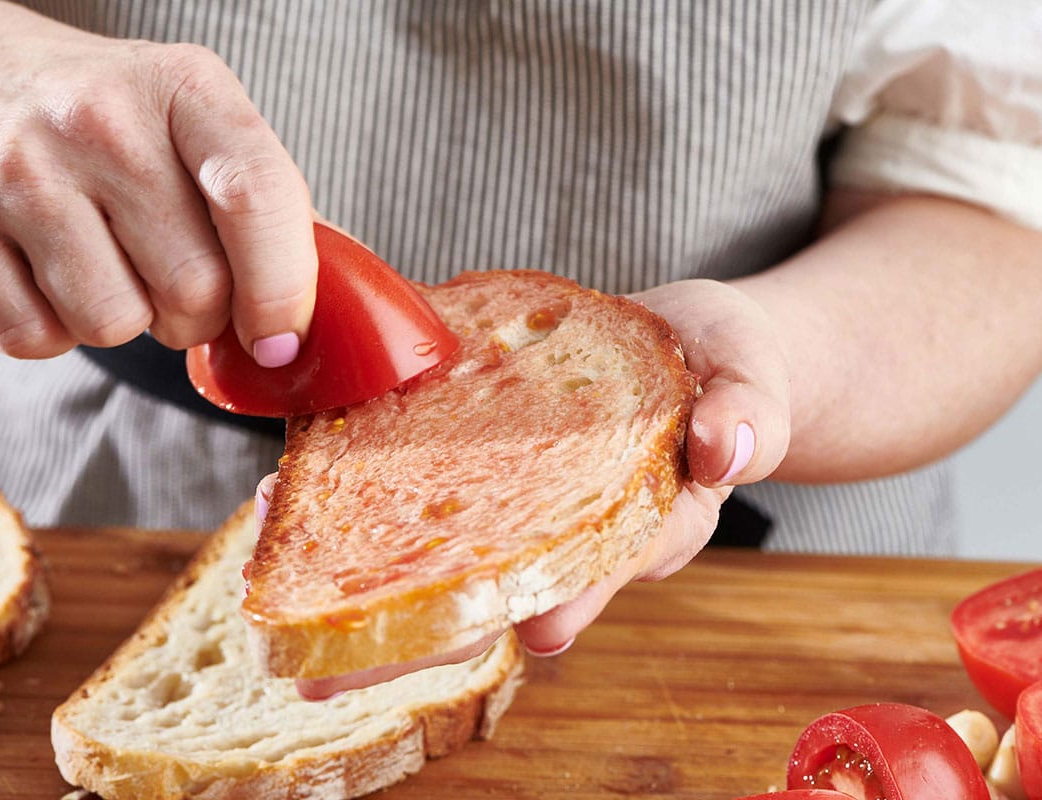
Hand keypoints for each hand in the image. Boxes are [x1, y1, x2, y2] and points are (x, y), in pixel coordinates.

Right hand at [0, 0, 314, 360]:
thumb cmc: (105, 114)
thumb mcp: (196, 120)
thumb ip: (267, 205)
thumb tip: (341, 303)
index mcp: (186, 87)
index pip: (257, 197)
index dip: (283, 290)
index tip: (283, 340)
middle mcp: (97, 119)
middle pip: (194, 287)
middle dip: (199, 315)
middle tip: (176, 283)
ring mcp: (14, 168)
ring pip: (115, 324)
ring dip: (126, 322)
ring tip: (106, 265)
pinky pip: (35, 340)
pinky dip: (54, 331)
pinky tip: (48, 274)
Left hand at [254, 278, 790, 697]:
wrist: (683, 342)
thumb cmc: (723, 369)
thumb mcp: (753, 377)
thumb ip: (747, 412)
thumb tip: (725, 446)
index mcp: (641, 523)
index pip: (600, 573)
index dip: (571, 603)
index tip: (538, 629)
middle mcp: (569, 528)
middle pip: (497, 595)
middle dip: (419, 636)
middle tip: (334, 674)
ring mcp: (520, 499)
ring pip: (443, 554)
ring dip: (363, 573)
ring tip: (287, 579)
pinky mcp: (481, 460)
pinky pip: (418, 488)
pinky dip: (354, 493)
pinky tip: (296, 490)